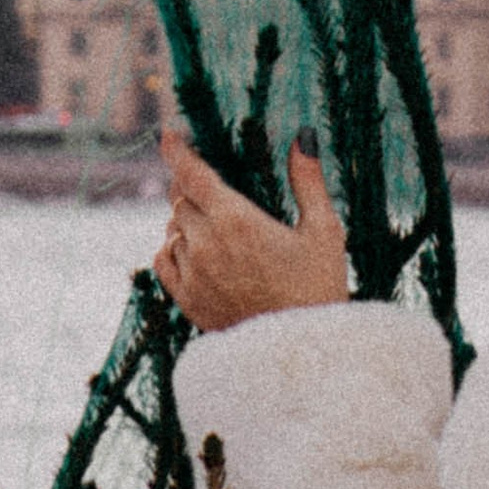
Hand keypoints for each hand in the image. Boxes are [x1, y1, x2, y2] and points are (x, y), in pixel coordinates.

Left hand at [155, 128, 350, 329]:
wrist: (302, 355)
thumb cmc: (319, 290)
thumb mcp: (325, 232)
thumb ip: (308, 181)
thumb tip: (304, 137)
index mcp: (237, 221)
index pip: (193, 174)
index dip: (177, 150)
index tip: (170, 133)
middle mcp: (206, 245)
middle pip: (181, 199)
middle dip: (192, 187)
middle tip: (211, 185)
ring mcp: (193, 274)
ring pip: (172, 230)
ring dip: (186, 220)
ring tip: (213, 223)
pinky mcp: (188, 301)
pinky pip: (163, 260)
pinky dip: (172, 248)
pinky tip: (194, 250)